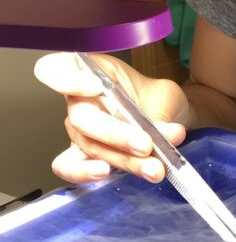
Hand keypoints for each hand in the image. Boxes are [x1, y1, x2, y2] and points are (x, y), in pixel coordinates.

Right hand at [34, 53, 187, 183]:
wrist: (165, 116)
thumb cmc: (156, 97)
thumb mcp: (165, 96)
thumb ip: (162, 114)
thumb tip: (169, 135)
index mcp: (94, 72)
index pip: (59, 67)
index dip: (67, 78)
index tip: (95, 86)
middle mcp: (79, 100)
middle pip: (82, 118)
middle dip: (116, 134)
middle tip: (146, 144)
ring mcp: (79, 129)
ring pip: (88, 145)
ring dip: (121, 159)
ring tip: (151, 168)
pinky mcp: (83, 155)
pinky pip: (72, 167)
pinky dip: (87, 172)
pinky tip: (107, 173)